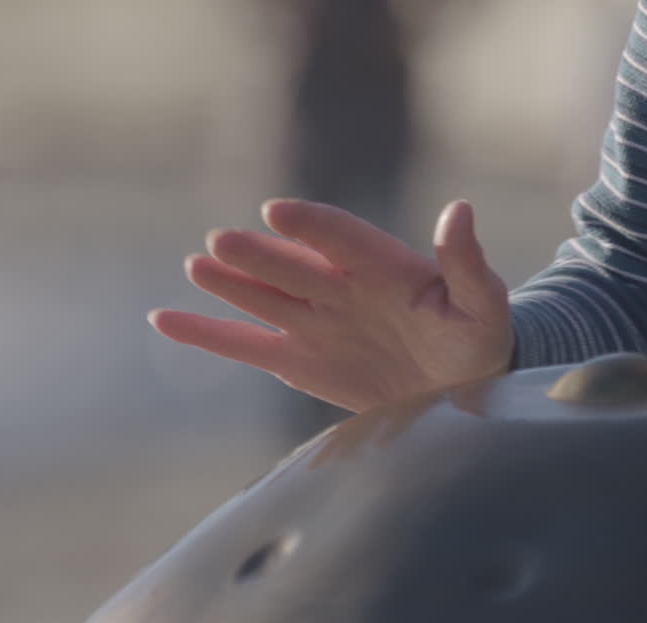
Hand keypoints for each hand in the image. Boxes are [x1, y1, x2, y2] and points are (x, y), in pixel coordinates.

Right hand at [148, 199, 512, 412]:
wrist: (463, 388)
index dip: (312, 226)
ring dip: (230, 283)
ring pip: (263, 298)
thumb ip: (465, 263)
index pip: (342, 238)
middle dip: (261, 256)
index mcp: (384, 266)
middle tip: (224, 242)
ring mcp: (314, 322)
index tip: (279, 214)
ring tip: (199, 264)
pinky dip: (206, 333)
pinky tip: (164, 318)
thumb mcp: (482, 305)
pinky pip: (244, 346)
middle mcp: (340, 287)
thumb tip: (459, 210)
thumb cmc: (479, 339)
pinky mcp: (297, 361)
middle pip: (293, 266)